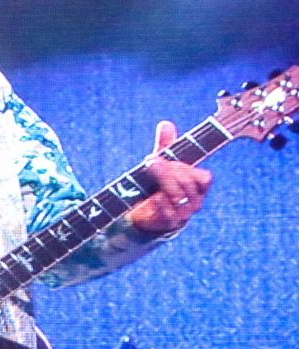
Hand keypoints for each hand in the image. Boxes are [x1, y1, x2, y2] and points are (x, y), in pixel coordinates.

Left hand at [127, 120, 212, 235]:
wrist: (144, 218)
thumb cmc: (158, 188)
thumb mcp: (161, 166)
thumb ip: (165, 146)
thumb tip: (165, 123)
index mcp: (197, 188)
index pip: (204, 178)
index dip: (188, 168)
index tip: (168, 158)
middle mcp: (194, 202)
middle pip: (188, 184)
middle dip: (170, 170)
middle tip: (151, 160)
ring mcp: (183, 215)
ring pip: (181, 197)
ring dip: (164, 182)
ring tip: (150, 170)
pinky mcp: (168, 225)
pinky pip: (170, 214)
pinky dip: (162, 203)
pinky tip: (154, 195)